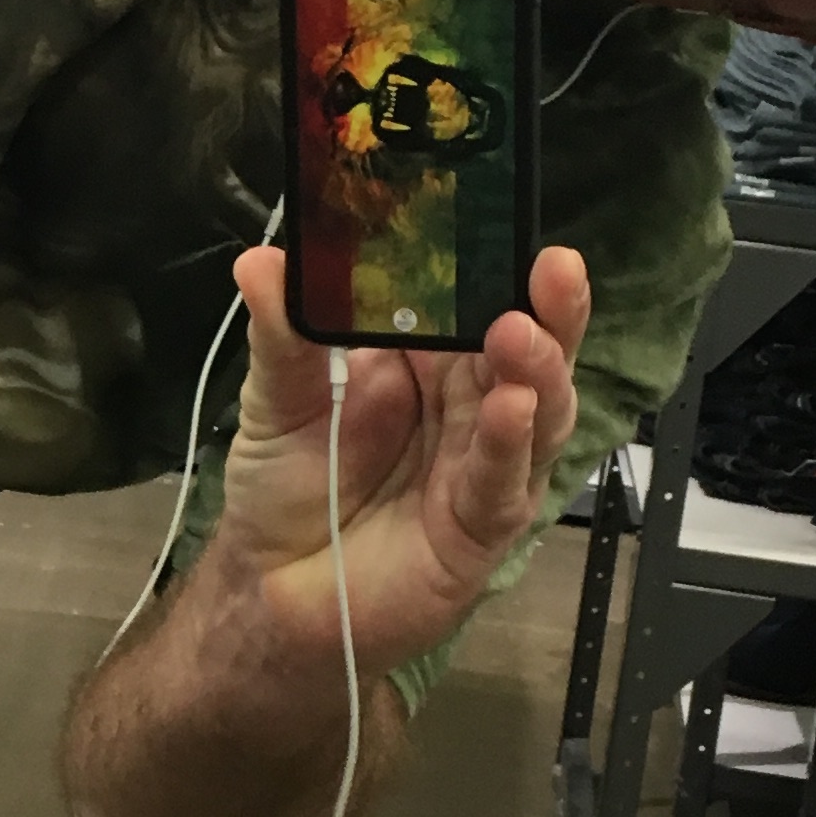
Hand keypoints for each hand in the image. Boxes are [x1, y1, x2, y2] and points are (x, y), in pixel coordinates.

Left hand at [213, 245, 591, 686]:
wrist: (268, 591)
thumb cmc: (284, 492)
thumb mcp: (276, 399)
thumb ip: (283, 334)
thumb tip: (262, 261)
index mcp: (427, 365)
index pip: (478, 306)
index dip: (498, 271)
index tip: (507, 225)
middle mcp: (466, 410)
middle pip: (527, 353)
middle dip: (547, 312)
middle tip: (553, 269)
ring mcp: (480, 468)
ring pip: (535, 413)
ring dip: (538, 371)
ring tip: (523, 332)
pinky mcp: (479, 528)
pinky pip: (502, 481)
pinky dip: (508, 443)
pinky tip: (512, 407)